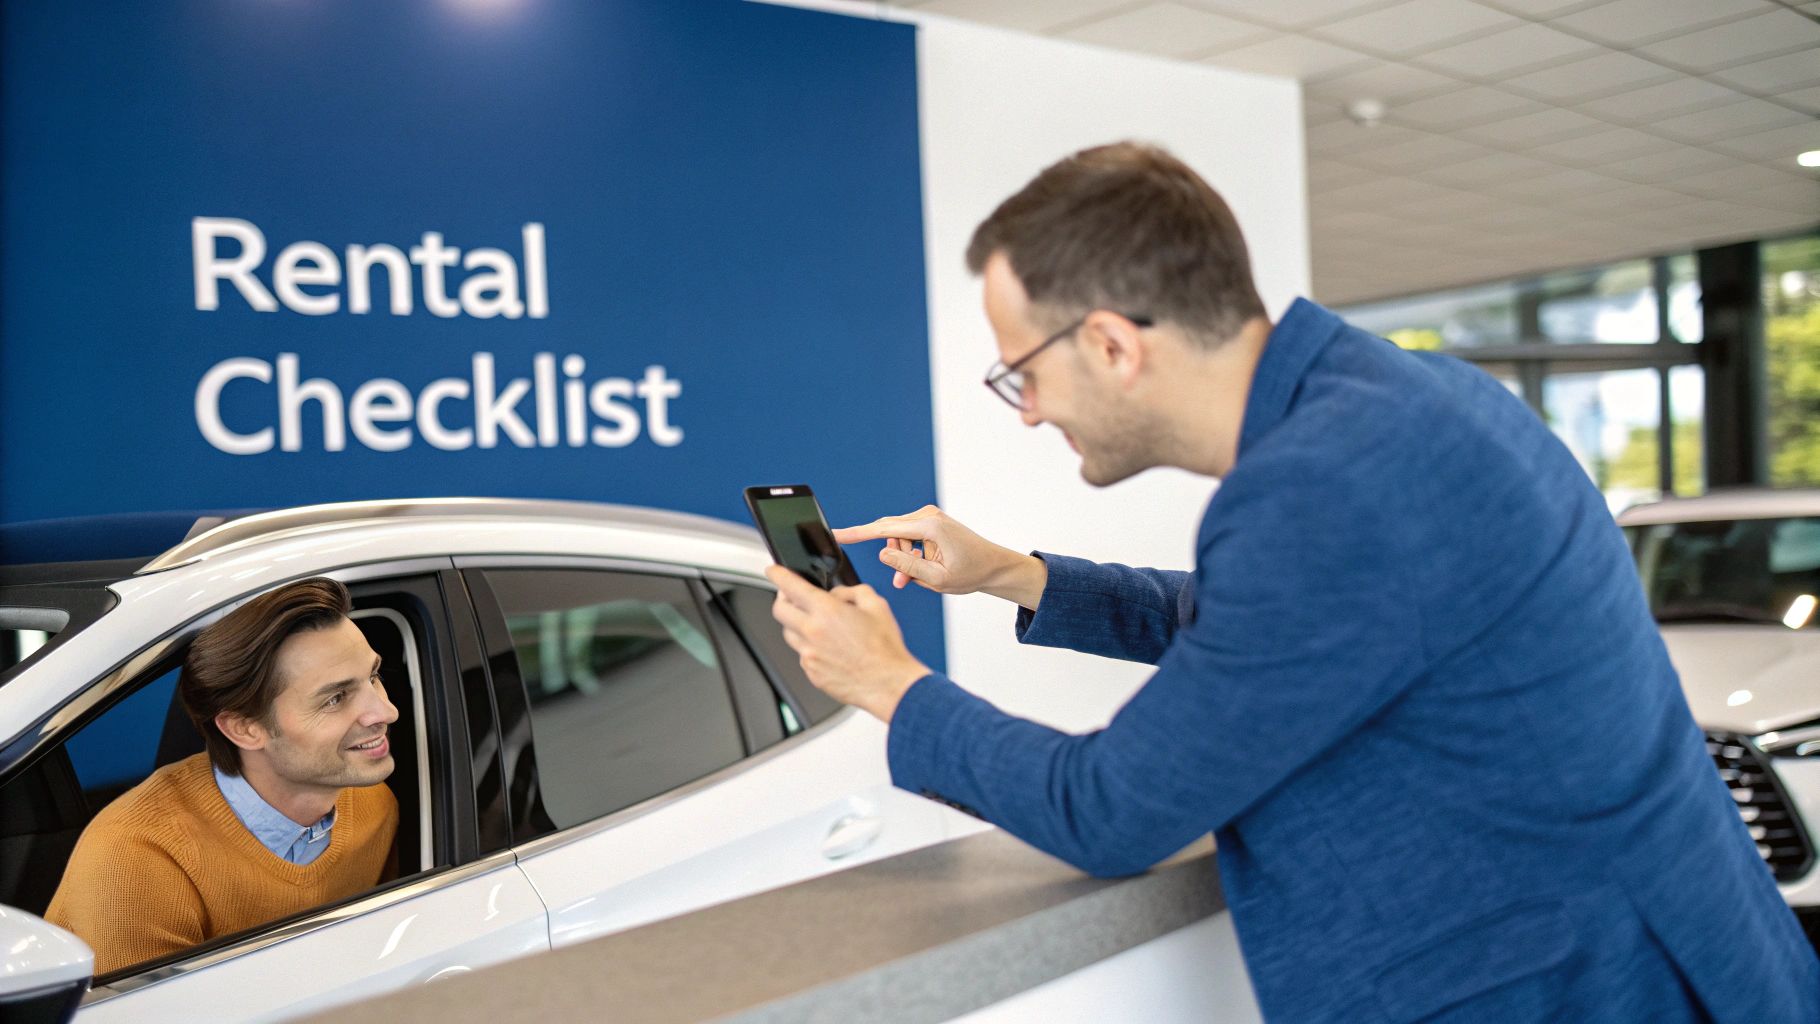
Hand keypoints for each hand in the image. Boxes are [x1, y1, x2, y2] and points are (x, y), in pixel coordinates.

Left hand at [765, 565, 930, 721]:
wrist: (888, 684)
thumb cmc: (885, 649)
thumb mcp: (876, 605)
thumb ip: (851, 592)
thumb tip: (836, 594)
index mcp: (827, 611)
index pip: (789, 586)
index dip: (777, 574)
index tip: (774, 572)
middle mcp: (812, 632)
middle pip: (779, 610)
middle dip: (782, 600)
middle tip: (792, 598)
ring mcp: (809, 655)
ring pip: (788, 634)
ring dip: (796, 624)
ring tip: (818, 626)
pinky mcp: (811, 673)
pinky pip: (802, 655)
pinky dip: (810, 647)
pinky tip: (829, 649)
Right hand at [834, 505, 1046, 609]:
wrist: (994, 566)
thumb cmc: (971, 573)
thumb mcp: (936, 579)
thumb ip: (906, 567)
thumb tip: (883, 555)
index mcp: (929, 526)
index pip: (883, 529)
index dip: (856, 533)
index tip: (836, 534)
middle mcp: (927, 516)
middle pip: (889, 534)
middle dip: (892, 558)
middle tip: (903, 581)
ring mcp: (928, 517)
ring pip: (897, 539)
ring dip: (902, 559)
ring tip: (914, 579)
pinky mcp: (929, 522)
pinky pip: (907, 538)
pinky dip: (909, 555)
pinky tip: (921, 570)